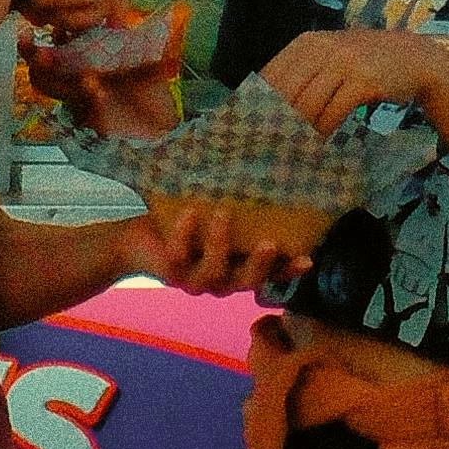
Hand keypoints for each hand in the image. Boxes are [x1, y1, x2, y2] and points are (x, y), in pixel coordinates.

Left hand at [136, 185, 303, 291]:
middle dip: (260, 265)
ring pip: (215, 271)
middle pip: (247, 282)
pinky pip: (181, 257)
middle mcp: (222, 280)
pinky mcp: (171, 274)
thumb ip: (242, 204)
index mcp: (239, 267)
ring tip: (222, 213)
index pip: (271, 274)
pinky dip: (185, 234)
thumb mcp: (217, 211)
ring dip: (220, 242)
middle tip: (269, 243)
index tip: (307, 260)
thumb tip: (267, 166)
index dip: (289, 271)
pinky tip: (189, 212)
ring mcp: (196, 281)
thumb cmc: (188, 219)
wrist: (141, 234)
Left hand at [255, 24, 439, 133]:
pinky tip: (319, 143)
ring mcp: (345, 63)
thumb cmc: (364, 62)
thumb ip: (302, 73)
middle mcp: (323, 48)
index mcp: (307, 42)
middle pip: (287, 92)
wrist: (413, 57)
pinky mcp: (363, 82)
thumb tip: (266, 107)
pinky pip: (333, 113)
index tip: (253, 128)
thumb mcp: (330, 56)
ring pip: (308, 105)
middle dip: (276, 122)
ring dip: (299, 131)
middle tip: (269, 145)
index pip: (272, 75)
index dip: (260, 104)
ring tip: (291, 148)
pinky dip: (322, 132)